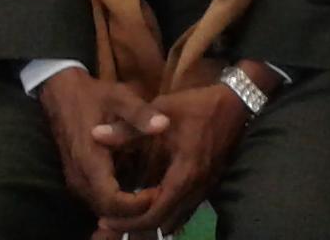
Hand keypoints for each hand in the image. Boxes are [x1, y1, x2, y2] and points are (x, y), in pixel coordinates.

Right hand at [36, 67, 166, 224]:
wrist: (62, 94)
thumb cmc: (94, 96)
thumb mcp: (120, 98)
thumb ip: (141, 114)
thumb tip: (165, 125)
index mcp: (90, 160)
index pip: (111, 200)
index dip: (135, 205)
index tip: (158, 193)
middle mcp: (79, 176)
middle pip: (106, 210)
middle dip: (134, 211)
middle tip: (160, 195)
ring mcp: (75, 180)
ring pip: (100, 208)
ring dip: (125, 209)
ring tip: (152, 195)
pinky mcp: (77, 179)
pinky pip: (96, 200)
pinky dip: (116, 202)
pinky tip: (137, 191)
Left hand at [97, 77, 254, 234]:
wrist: (235, 103)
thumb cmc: (196, 106)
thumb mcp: (160, 111)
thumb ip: (128, 128)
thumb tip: (94, 135)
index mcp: (184, 173)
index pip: (154, 213)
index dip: (129, 221)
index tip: (106, 218)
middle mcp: (196, 188)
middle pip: (165, 222)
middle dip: (136, 226)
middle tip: (110, 221)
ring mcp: (205, 188)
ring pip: (177, 218)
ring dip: (153, 221)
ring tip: (127, 217)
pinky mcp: (208, 184)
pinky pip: (185, 209)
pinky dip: (167, 213)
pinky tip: (151, 205)